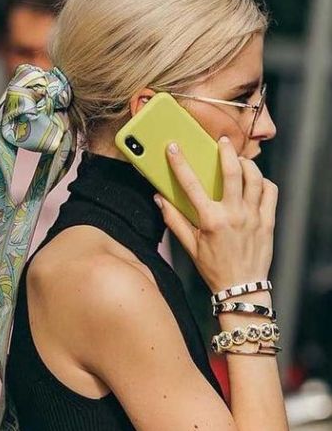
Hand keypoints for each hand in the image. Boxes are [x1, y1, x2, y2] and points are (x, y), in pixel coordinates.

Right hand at [155, 137, 277, 294]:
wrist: (241, 288)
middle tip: (222, 142)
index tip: (174, 147)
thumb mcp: (190, 247)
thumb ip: (175, 221)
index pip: (191, 185)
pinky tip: (256, 182)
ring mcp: (253, 217)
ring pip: (255, 177)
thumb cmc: (214, 269)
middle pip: (232, 171)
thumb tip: (160, 200)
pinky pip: (270, 192)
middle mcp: (234, 215)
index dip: (180, 163)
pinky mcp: (268, 221)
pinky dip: (264, 182)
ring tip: (239, 161)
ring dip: (247, 164)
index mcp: (211, 221)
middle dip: (226, 151)